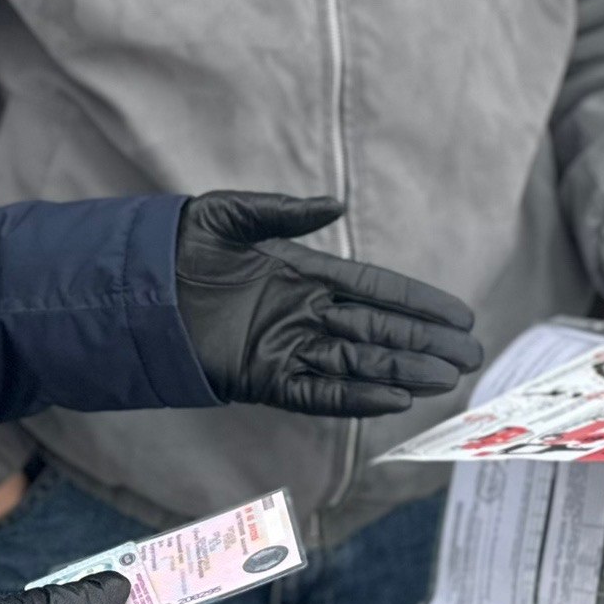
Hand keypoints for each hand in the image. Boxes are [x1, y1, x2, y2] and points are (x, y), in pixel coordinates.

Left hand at [175, 192, 482, 416]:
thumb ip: (284, 212)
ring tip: (448, 378)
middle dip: (424, 342)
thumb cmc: (178, 244)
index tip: (458, 313)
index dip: (417, 302)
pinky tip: (393, 397)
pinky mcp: (261, 377)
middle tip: (473, 353)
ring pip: (358, 362)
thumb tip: (337, 205)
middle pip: (377, 330)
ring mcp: (284, 347)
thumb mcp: (230, 215)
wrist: (130, 284)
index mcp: (302, 274)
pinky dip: (355, 395)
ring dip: (402, 370)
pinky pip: (317, 390)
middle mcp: (302, 314)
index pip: (374, 289)